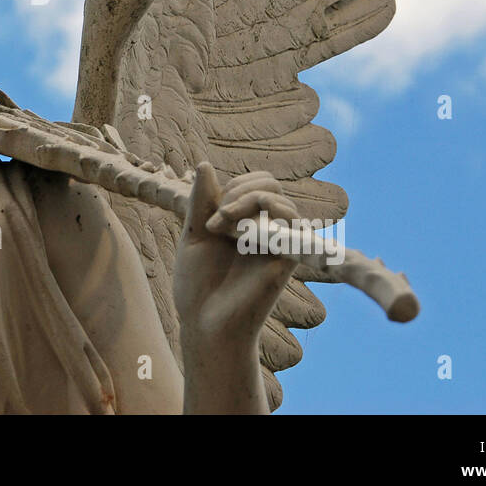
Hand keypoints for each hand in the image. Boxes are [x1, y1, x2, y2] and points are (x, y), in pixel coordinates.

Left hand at [172, 163, 298, 345]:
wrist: (204, 322)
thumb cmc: (197, 284)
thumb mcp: (194, 234)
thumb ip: (201, 200)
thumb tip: (204, 164)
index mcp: (246, 222)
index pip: (255, 182)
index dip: (234, 185)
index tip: (209, 216)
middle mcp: (266, 230)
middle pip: (271, 183)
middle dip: (241, 190)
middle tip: (217, 218)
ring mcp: (278, 243)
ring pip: (279, 199)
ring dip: (246, 202)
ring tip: (222, 228)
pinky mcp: (288, 258)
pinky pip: (291, 223)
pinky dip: (264, 218)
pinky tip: (241, 236)